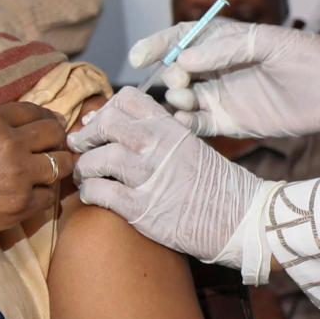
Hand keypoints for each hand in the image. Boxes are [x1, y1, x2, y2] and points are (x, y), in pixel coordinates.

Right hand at [0, 101, 72, 266]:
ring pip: (61, 165)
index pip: (35, 111)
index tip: (50, 127)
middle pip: (55, 133)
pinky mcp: (21, 205)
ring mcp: (19, 175)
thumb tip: (21, 131)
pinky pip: (50, 197)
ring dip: (56, 169)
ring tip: (46, 176)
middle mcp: (9, 142)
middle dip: (58, 141)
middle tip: (54, 151)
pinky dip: (43, 197)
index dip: (46, 118)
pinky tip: (29, 198)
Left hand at [68, 87, 265, 267]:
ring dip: (84, 167)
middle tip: (79, 147)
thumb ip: (157, 133)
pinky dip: (89, 193)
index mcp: (171, 127)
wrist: (240, 220)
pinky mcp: (141, 209)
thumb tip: (112, 124)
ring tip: (85, 176)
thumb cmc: (214, 185)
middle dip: (86, 136)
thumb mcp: (190, 146)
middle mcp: (158, 146)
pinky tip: (92, 195)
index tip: (98, 124)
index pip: (126, 99)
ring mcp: (149, 177)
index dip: (105, 109)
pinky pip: (100, 193)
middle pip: (105, 124)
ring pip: (96, 159)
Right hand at [126, 19, 319, 144]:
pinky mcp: (229, 123)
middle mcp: (217, 68)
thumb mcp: (268, 43)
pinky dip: (184, 124)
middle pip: (176, 69)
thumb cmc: (307, 57)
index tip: (139, 57)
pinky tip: (185, 122)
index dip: (157, 45)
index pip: (180, 39)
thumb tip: (184, 58)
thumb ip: (225, 49)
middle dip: (168, 74)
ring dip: (174, 99)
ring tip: (184, 99)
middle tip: (179, 80)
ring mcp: (221, 96)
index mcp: (224, 41)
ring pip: (182, 98)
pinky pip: (197, 125)